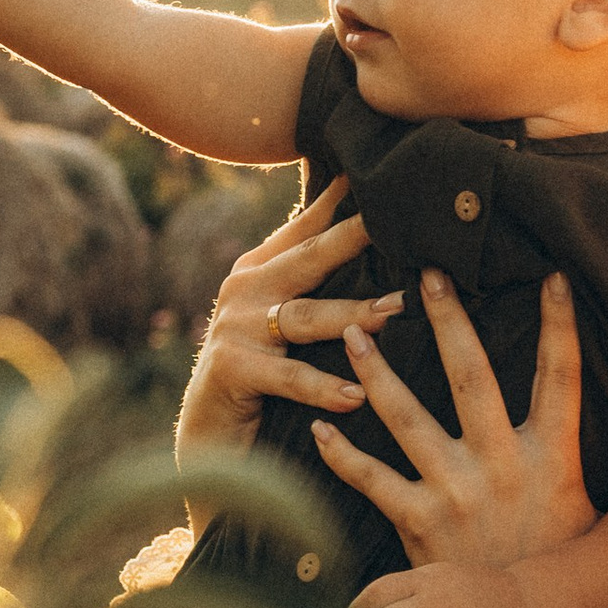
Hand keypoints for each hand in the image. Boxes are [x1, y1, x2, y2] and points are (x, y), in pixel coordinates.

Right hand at [176, 176, 405, 471]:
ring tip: (396, 312)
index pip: (307, 227)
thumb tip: (378, 251)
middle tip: (400, 223)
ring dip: (354, 315)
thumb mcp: (284, 324)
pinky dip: (324, 387)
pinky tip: (356, 395)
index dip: (340, 199)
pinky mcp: (231, 369)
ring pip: (307, 316)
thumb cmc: (260, 377)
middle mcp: (245, 288)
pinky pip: (289, 376)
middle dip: (356, 237)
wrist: (208, 435)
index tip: (379, 171)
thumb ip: (316, 287)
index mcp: (261, 269)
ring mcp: (235, 326)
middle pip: (311, 258)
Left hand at [313, 270, 595, 573]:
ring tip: (354, 331)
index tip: (552, 276)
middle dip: (449, 320)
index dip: (560, 325)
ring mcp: (458, 491)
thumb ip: (570, 455)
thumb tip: (596, 418)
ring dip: (377, 371)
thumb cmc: (554, 561)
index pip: (561, 377)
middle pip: (473, 376)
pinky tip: (322, 426)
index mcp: (550, 456)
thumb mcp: (581, 504)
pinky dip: (342, 453)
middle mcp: (503, 464)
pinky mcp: (421, 522)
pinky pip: (372, 479)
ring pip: (407, 416)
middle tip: (428, 274)